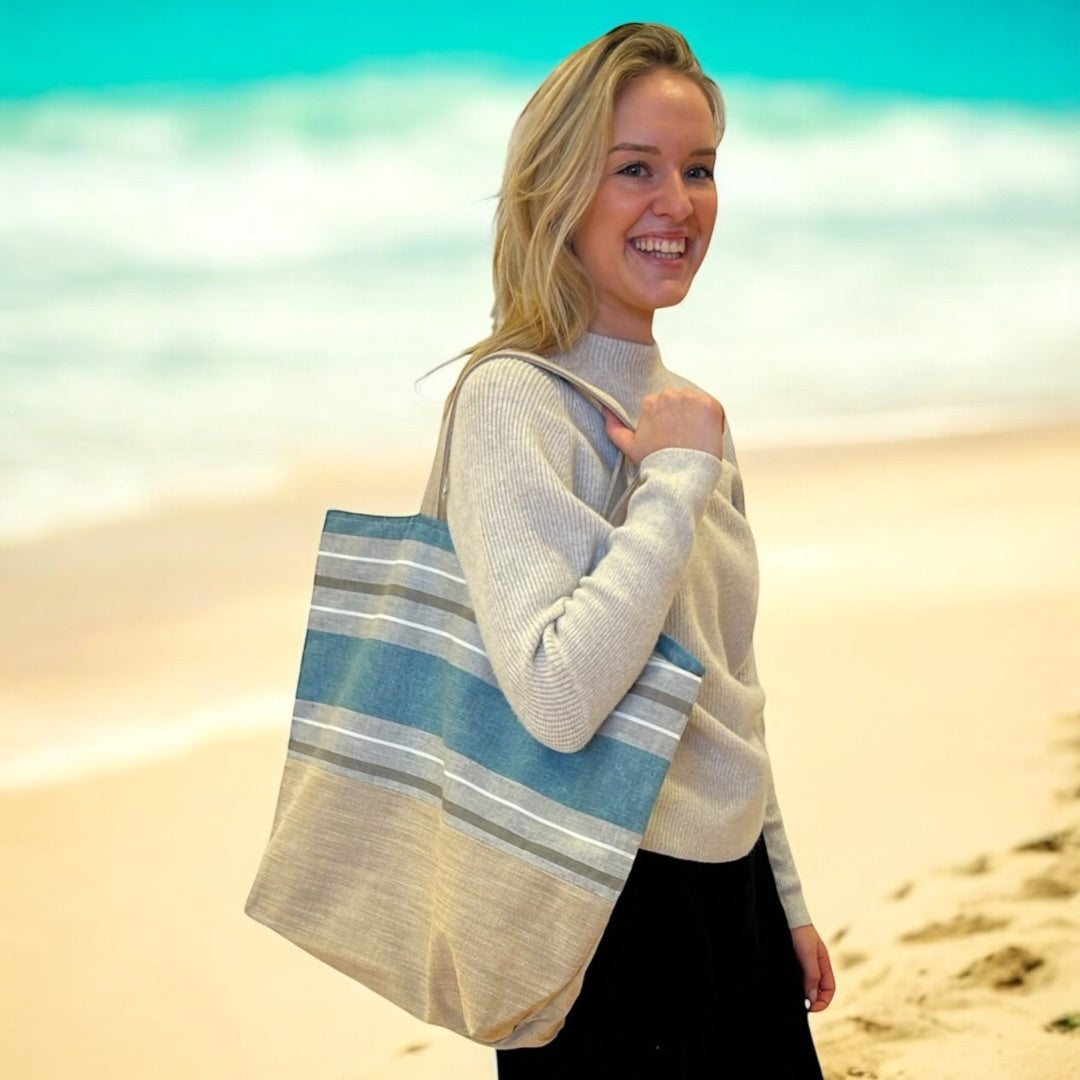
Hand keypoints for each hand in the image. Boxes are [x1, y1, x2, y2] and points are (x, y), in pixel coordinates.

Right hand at [603, 388, 725, 464]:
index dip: (673, 422)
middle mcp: (669, 395)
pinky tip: (707, 437)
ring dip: (700, 419)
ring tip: (696, 440)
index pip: (668, 405)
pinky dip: (715, 421)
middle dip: (686, 417)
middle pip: (683, 402)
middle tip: (685, 440)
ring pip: (698, 405)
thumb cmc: (654, 461)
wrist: (678, 474)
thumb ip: (614, 426)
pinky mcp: (709, 405)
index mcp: (651, 401)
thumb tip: (606, 410)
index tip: (674, 438)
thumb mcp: (628, 445)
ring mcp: (690, 399)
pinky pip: (715, 408)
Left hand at [790, 924, 834, 1012]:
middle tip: (799, 1007)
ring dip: (800, 994)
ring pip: (804, 986)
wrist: (786, 916)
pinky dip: (792, 986)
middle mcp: (814, 967)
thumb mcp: (808, 954)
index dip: (823, 1001)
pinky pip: (794, 979)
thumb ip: (812, 975)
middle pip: (817, 990)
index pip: (829, 989)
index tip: (811, 1008)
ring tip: (791, 1000)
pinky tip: (785, 988)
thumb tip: (812, 999)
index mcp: (824, 965)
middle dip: (811, 1001)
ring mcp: (802, 965)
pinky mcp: (791, 963)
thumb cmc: (800, 933)